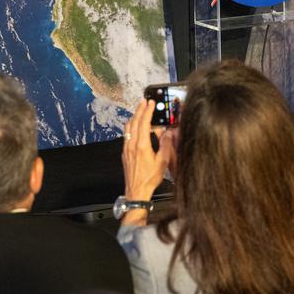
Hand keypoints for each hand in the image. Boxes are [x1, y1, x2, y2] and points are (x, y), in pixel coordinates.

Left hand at [121, 99, 171, 222]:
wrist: (136, 191)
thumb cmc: (150, 179)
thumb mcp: (163, 162)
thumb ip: (166, 145)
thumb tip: (168, 133)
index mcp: (141, 146)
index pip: (143, 123)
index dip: (147, 111)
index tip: (150, 103)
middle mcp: (132, 145)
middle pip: (134, 122)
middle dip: (139, 110)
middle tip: (144, 102)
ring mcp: (126, 149)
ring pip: (128, 128)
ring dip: (134, 117)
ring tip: (139, 111)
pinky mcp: (125, 154)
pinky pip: (126, 135)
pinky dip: (131, 127)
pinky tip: (134, 127)